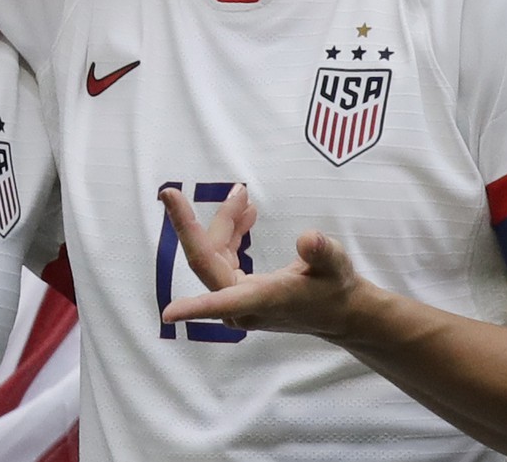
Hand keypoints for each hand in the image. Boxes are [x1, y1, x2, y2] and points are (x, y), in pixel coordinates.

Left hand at [160, 187, 366, 339]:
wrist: (339, 311)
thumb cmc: (336, 288)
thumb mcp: (337, 266)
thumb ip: (322, 253)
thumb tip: (309, 239)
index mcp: (262, 300)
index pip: (222, 303)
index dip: (194, 308)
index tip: (167, 313)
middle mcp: (242, 304)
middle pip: (205, 261)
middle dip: (186, 226)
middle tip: (170, 192)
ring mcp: (236, 299)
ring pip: (213, 254)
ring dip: (222, 223)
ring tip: (241, 196)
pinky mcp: (237, 291)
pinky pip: (221, 256)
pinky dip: (229, 232)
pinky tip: (244, 214)